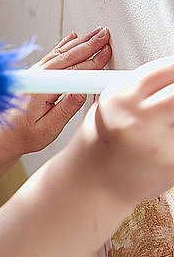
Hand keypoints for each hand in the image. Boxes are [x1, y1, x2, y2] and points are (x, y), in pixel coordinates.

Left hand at [1, 27, 111, 153]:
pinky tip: (72, 38)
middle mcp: (34, 79)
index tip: (106, 54)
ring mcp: (33, 75)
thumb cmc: (23, 135)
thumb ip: (65, 110)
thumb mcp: (47, 129)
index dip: (91, 62)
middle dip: (88, 45)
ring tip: (95, 34)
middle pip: (66, 57)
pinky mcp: (33, 76)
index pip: (71, 73)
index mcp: (39, 91)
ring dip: (79, 43)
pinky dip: (63, 46)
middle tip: (105, 35)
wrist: (1, 136)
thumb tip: (82, 92)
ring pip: (59, 54)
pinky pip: (51, 56)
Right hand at [72, 58, 173, 203]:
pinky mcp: (173, 163)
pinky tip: (165, 142)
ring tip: (166, 126)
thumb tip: (172, 78)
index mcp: (118, 99)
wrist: (91, 186)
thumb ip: (142, 92)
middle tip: (172, 106)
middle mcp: (136, 118)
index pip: (165, 70)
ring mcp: (157, 141)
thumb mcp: (111, 108)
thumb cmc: (101, 147)